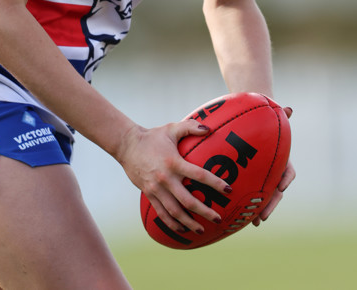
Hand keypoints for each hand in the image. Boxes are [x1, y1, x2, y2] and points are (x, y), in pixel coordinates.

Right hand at [115, 119, 232, 235]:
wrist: (127, 145)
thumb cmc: (152, 136)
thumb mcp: (171, 128)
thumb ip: (190, 127)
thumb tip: (209, 129)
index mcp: (174, 162)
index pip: (199, 175)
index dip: (215, 183)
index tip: (229, 190)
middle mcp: (166, 178)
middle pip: (188, 200)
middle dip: (204, 211)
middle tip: (218, 218)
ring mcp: (156, 188)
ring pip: (175, 211)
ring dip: (189, 222)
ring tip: (202, 230)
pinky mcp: (149, 194)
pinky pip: (161, 213)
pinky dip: (172, 223)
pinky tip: (182, 229)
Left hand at [252, 106, 295, 225]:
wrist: (253, 121)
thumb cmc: (263, 119)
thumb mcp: (270, 116)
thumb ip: (280, 115)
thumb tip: (289, 108)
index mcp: (281, 158)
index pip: (288, 171)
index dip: (286, 179)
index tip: (281, 185)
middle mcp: (274, 170)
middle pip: (276, 191)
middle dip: (271, 204)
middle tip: (263, 216)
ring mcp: (263, 176)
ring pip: (265, 197)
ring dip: (260, 209)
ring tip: (254, 221)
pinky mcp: (251, 179)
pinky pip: (251, 193)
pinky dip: (247, 203)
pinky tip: (238, 213)